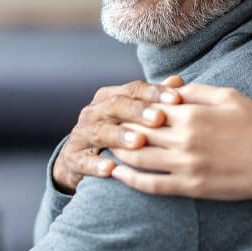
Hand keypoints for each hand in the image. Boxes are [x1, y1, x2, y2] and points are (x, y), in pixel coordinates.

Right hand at [52, 76, 183, 193]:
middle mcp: (92, 113)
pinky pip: (83, 161)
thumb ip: (153, 100)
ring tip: (138, 142)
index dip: (154, 93)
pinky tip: (110, 169)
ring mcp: (81, 135)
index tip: (176, 98)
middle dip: (137, 111)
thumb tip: (178, 81)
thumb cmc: (115, 133)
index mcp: (108, 98)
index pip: (132, 90)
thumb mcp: (132, 116)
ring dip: (119, 136)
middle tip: (159, 118)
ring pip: (99, 132)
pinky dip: (96, 165)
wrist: (78, 159)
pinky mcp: (73, 159)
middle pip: (115, 106)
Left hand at [110, 83, 251, 201]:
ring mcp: (185, 164)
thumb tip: (171, 86)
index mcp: (191, 113)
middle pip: (136, 131)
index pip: (146, 107)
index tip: (117, 106)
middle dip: (117, 128)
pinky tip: (117, 174)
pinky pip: (152, 185)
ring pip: (137, 158)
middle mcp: (184, 138)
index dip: (128, 107)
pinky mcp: (190, 186)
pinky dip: (129, 180)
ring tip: (107, 147)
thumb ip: (197, 90)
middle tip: (105, 126)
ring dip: (118, 152)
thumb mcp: (229, 97)